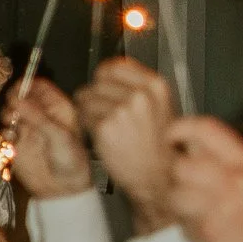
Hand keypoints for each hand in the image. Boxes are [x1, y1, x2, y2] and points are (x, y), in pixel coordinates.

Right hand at [3, 74, 91, 200]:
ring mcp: (28, 128)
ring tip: (12, 123)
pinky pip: (4, 131)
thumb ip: (38, 117)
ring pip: (10, 111)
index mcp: (57, 108)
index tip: (18, 90)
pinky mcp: (16, 143)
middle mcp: (41, 114)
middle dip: (14, 100)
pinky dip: (4, 133)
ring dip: (7, 115)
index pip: (39, 86)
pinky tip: (11, 139)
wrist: (63, 189)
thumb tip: (18, 100)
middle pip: (21, 96)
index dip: (27, 85)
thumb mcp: (60, 136)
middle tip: (14, 108)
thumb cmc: (72, 162)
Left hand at [76, 60, 176, 223]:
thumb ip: (139, 88)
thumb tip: (113, 73)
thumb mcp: (160, 108)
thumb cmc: (159, 147)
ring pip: (86, 97)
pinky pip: (83, 116)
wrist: (159, 176)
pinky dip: (87, 125)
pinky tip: (101, 135)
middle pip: (97, 81)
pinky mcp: (106, 125)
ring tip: (103, 125)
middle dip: (95, 95)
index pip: (115, 65)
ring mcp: (122, 109)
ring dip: (88, 110)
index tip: (102, 84)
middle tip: (102, 112)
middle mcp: (140, 94)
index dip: (104, 77)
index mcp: (155, 86)